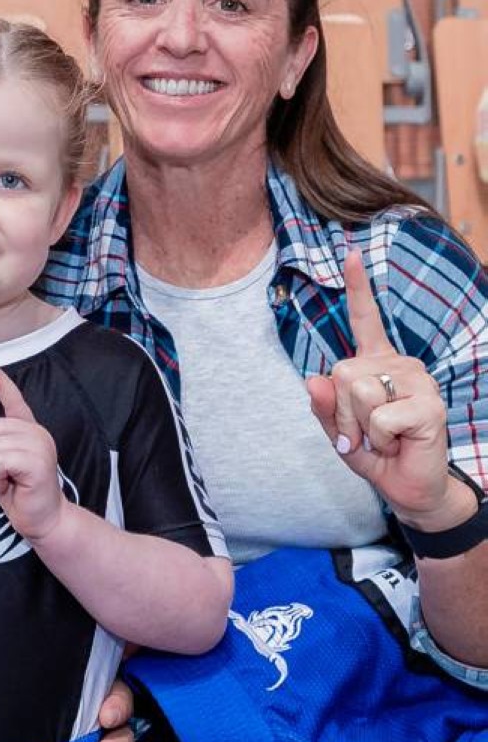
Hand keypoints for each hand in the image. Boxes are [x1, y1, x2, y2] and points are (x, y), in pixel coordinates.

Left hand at [0, 365, 65, 542]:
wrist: (43, 520)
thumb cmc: (21, 495)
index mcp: (29, 433)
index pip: (15, 403)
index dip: (3, 385)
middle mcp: (38, 434)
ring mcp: (41, 446)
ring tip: (5, 481)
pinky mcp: (38, 461)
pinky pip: (1, 459)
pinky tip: (10, 485)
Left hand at [305, 251, 455, 524]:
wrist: (409, 488)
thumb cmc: (377, 454)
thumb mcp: (339, 432)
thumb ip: (323, 408)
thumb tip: (311, 378)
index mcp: (377, 363)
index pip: (365, 319)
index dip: (358, 287)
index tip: (350, 253)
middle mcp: (400, 364)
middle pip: (341, 371)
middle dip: (340, 412)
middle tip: (364, 432)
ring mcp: (418, 381)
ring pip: (357, 391)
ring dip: (359, 426)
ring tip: (382, 437)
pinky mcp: (429, 405)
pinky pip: (378, 416)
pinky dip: (378, 438)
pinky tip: (398, 443)